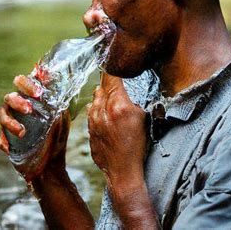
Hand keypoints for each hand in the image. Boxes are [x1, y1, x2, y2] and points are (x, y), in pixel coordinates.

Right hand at [0, 74, 69, 181]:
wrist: (52, 162)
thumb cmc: (57, 133)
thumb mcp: (61, 115)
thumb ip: (57, 98)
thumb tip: (55, 80)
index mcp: (28, 98)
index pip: (22, 82)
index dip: (27, 84)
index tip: (38, 92)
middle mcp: (16, 108)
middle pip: (9, 97)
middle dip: (18, 102)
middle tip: (29, 110)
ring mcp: (10, 124)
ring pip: (2, 116)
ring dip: (10, 122)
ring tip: (22, 132)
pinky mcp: (6, 140)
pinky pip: (0, 139)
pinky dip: (4, 142)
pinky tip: (10, 147)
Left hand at [88, 73, 147, 190]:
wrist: (122, 171)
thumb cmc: (137, 146)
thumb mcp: (141, 118)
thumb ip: (129, 101)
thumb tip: (120, 92)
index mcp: (118, 105)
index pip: (112, 78)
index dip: (111, 68)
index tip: (110, 60)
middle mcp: (102, 109)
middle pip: (103, 86)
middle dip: (108, 81)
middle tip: (111, 74)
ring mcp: (93, 119)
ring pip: (95, 98)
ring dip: (102, 95)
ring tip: (109, 94)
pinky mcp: (89, 128)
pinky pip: (91, 111)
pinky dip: (97, 108)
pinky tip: (103, 110)